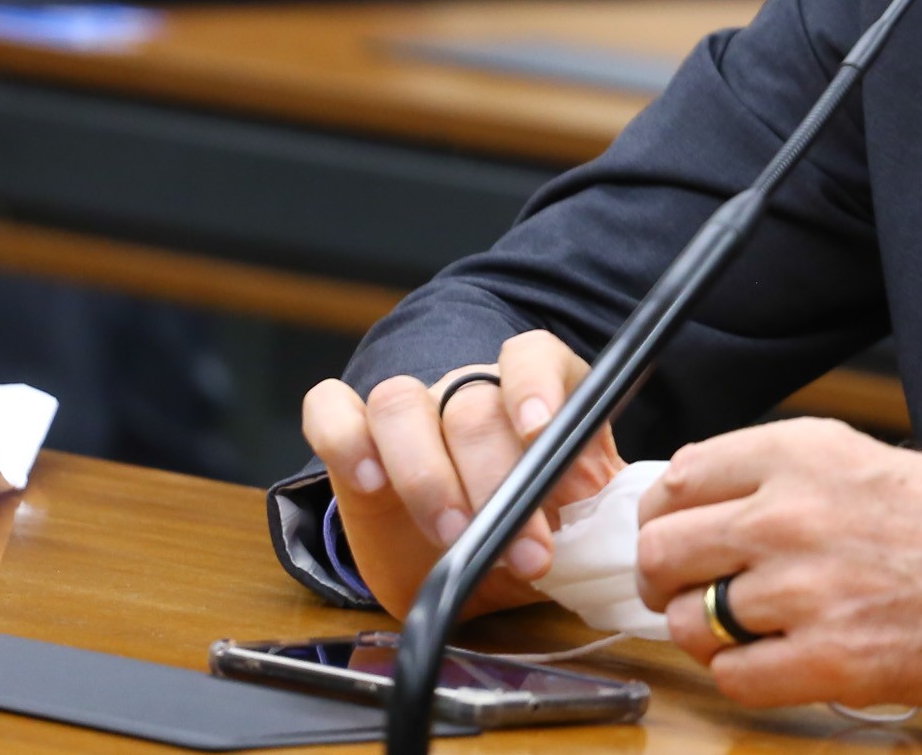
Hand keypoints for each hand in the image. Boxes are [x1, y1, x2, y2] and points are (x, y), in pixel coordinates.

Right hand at [300, 330, 628, 618]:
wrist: (467, 563)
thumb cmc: (528, 535)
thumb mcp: (571, 529)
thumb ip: (585, 512)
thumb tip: (591, 502)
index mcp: (535, 395)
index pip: (532, 357)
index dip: (535, 385)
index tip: (541, 433)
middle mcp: (469, 392)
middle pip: (472, 404)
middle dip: (497, 481)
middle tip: (526, 551)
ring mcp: (410, 411)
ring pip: (401, 402)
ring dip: (426, 473)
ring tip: (453, 531)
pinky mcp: (354, 438)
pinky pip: (330, 409)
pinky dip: (343, 437)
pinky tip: (369, 482)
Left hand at [633, 418, 921, 710]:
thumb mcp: (869, 461)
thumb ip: (782, 477)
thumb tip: (698, 505)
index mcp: (805, 452)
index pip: (679, 480)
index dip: (670, 516)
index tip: (679, 534)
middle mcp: (795, 513)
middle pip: (665, 550)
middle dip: (670, 578)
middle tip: (692, 591)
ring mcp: (808, 590)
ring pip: (689, 621)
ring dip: (710, 633)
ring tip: (756, 630)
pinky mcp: (829, 661)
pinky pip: (733, 678)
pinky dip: (746, 677)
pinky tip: (785, 660)